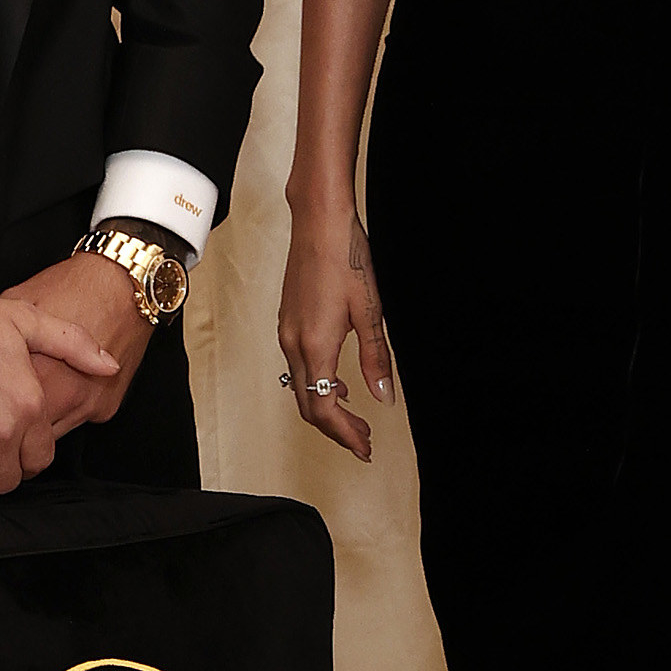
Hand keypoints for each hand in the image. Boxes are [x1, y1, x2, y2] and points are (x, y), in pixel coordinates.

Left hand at [0, 249, 153, 438]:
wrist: (121, 286)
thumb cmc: (73, 289)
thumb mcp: (18, 304)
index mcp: (38, 373)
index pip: (3, 414)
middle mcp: (64, 395)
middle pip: (26, 434)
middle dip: (11, 426)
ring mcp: (87, 406)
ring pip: (50, 436)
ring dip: (37, 425)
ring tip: (29, 400)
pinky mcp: (104, 410)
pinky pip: (75, 423)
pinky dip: (62, 414)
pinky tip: (59, 390)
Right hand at [277, 205, 393, 461]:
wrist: (319, 223)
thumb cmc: (345, 259)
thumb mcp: (370, 312)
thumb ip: (376, 359)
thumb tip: (383, 398)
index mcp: (315, 345)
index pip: (324, 407)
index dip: (344, 434)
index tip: (365, 447)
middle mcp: (294, 343)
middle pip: (308, 405)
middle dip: (335, 429)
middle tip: (363, 442)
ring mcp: (287, 332)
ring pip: (301, 387)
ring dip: (326, 407)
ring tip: (355, 418)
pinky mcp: (288, 321)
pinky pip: (298, 366)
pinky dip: (318, 384)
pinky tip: (341, 381)